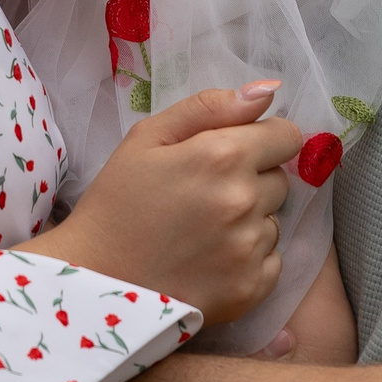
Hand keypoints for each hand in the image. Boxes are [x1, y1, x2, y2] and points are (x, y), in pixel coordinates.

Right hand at [20, 82, 303, 323]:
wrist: (95, 281)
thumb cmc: (117, 201)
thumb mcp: (148, 137)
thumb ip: (210, 107)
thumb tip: (268, 92)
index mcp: (224, 156)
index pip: (287, 136)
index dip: (263, 139)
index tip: (235, 152)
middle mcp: (245, 201)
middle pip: (280, 178)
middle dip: (253, 179)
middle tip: (206, 193)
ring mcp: (250, 249)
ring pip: (274, 219)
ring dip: (251, 219)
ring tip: (204, 230)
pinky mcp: (251, 289)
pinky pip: (272, 260)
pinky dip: (249, 258)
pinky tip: (211, 258)